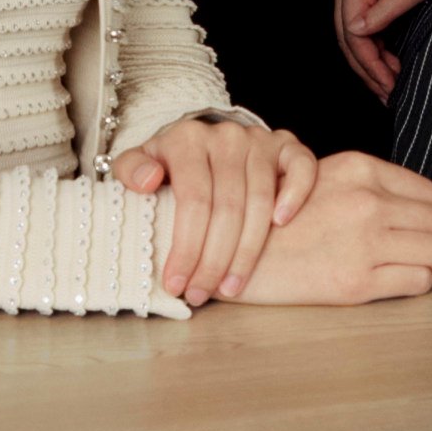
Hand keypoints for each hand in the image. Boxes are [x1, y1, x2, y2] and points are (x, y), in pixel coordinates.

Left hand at [108, 116, 318, 303]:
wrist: (204, 140)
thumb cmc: (170, 164)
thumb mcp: (140, 162)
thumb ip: (130, 169)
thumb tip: (149, 181)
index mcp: (187, 139)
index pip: (192, 200)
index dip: (186, 247)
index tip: (176, 283)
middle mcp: (226, 136)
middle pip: (227, 207)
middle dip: (213, 260)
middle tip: (201, 294)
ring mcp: (259, 140)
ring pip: (260, 200)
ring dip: (247, 250)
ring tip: (231, 286)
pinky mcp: (286, 146)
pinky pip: (301, 168)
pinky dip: (295, 194)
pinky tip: (281, 224)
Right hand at [227, 150, 431, 306]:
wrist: (233, 253)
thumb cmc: (274, 220)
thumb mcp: (318, 178)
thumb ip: (363, 183)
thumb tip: (407, 205)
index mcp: (360, 169)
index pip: (428, 193)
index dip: (424, 215)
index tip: (411, 228)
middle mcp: (368, 201)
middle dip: (430, 239)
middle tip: (411, 251)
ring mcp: (366, 242)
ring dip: (427, 262)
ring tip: (404, 266)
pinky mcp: (359, 282)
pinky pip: (419, 281)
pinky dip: (412, 283)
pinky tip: (388, 282)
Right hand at [333, 0, 431, 103]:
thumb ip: (390, 7)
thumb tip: (360, 35)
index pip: (355, 33)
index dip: (371, 64)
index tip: (391, 85)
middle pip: (346, 35)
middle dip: (367, 68)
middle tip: (388, 94)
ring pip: (350, 29)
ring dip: (369, 57)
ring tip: (391, 81)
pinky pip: (359, 16)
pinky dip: (373, 40)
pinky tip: (388, 57)